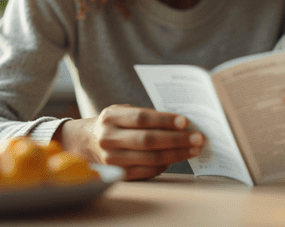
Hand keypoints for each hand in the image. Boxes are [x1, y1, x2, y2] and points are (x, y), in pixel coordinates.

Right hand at [55, 104, 203, 180]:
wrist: (85, 143)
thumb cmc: (113, 124)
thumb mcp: (122, 111)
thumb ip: (146, 114)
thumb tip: (180, 122)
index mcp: (111, 117)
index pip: (142, 118)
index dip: (165, 120)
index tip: (186, 122)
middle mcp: (108, 138)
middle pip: (148, 140)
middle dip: (177, 139)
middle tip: (198, 138)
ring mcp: (112, 158)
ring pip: (150, 158)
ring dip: (176, 154)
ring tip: (193, 150)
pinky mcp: (118, 173)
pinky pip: (146, 171)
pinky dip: (164, 165)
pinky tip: (176, 159)